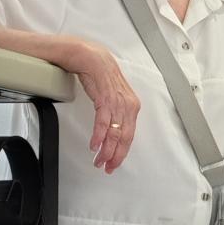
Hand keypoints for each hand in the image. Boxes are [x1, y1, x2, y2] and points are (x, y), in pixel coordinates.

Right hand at [65, 37, 140, 172]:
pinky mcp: (105, 99)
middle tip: (107, 167)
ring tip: (99, 160)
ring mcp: (118, 103)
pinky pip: (103, 122)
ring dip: (106, 150)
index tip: (115, 163)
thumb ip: (116, 113)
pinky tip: (95, 146)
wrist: (91, 57)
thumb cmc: (101, 76)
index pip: (130, 135)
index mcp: (132, 106)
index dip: (122, 152)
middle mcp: (128, 106)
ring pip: (114, 133)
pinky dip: (99, 136)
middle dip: (115, 155)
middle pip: (124, 138)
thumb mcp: (113, 97)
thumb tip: (113, 130)